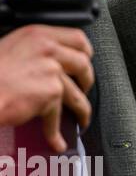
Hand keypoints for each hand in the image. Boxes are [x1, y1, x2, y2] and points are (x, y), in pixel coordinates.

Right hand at [0, 25, 93, 151]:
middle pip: (83, 64)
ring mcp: (51, 71)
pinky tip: (56, 141)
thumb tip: (50, 61)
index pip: (77, 38)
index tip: (86, 61)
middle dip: (87, 80)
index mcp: (38, 35)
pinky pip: (56, 117)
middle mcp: (48, 49)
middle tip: (84, 89)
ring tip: (80, 118)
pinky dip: (55, 133)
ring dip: (81, 109)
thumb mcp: (9, 48)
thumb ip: (34, 50)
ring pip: (76, 93)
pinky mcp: (51, 93)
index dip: (85, 53)